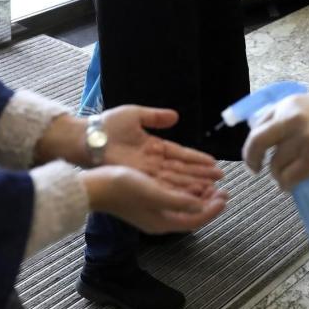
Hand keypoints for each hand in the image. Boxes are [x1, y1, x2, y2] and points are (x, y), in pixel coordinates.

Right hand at [82, 165, 228, 233]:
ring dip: (198, 196)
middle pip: (191, 214)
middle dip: (208, 203)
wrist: (95, 186)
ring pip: (183, 206)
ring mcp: (152, 212)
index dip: (213, 209)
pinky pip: (174, 199)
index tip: (225, 196)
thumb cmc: (122, 188)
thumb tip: (201, 205)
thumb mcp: (153, 192)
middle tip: (222, 190)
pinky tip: (189, 181)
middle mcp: (160, 220)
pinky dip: (185, 192)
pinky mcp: (146, 202)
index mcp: (162, 222)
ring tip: (211, 185)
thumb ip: (178, 201)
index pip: (196, 220)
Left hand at [101, 106, 223, 195]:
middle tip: (221, 179)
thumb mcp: (135, 115)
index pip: (180, 154)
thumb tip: (175, 116)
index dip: (197, 159)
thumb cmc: (108, 125)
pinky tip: (193, 194)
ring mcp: (147, 172)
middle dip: (201, 174)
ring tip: (212, 188)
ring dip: (194, 184)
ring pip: (176, 179)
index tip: (214, 162)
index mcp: (153, 145)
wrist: (88, 138)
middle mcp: (153, 161)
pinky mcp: (141, 179)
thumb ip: (156, 117)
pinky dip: (179, 190)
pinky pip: (164, 185)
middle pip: (182, 169)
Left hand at [242, 94, 308, 190]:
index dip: (250, 146)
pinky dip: (286, 184)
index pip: (258, 126)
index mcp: (289, 105)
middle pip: (259, 143)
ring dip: (278, 174)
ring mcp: (305, 141)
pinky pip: (289, 178)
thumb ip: (279, 118)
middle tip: (256, 169)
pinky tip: (290, 184)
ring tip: (287, 174)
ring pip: (275, 165)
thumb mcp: (302, 108)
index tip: (252, 157)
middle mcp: (294, 120)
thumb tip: (255, 136)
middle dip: (253, 159)